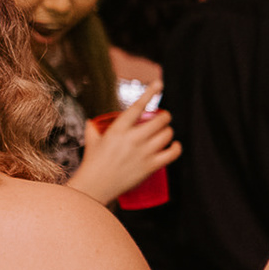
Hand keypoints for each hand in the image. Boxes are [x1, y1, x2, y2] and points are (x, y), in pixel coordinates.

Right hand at [70, 84, 179, 204]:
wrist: (95, 185)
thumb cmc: (92, 163)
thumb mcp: (91, 140)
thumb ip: (93, 128)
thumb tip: (92, 121)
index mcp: (118, 129)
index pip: (138, 106)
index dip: (150, 93)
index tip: (159, 84)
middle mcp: (133, 139)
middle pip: (160, 120)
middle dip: (164, 117)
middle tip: (163, 118)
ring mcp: (144, 153)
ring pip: (167, 135)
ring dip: (168, 131)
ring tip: (165, 132)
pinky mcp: (150, 166)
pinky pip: (172, 154)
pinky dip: (177, 148)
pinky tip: (176, 145)